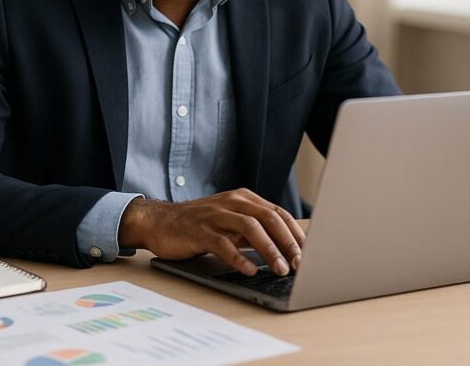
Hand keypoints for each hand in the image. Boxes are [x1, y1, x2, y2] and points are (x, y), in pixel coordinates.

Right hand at [118, 189, 304, 275]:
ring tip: (280, 269)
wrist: (160, 222)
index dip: (296, 233)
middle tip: (300, 264)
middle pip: (269, 219)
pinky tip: (249, 271)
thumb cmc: (200, 225)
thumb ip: (254, 230)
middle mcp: (232, 202)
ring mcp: (215, 215)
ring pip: (250, 229)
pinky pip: (224, 244)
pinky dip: (239, 258)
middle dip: (288, 242)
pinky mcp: (200, 231)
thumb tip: (286, 250)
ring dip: (269, 250)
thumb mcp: (231, 222)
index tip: (310, 253)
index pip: (278, 214)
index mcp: (243, 198)